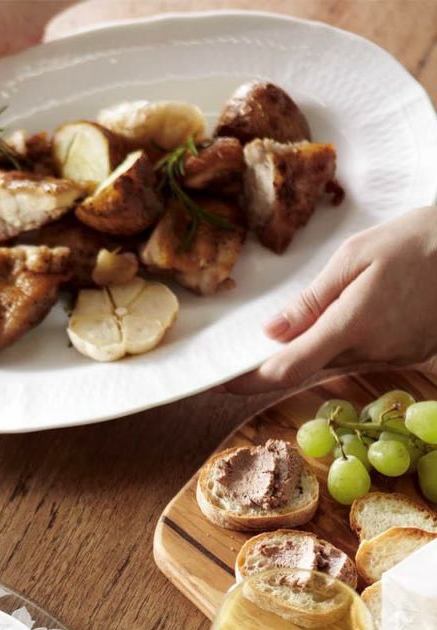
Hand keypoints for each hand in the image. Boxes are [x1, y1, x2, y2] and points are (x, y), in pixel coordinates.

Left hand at [226, 206, 436, 393]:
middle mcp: (374, 351)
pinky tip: (352, 320)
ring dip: (316, 352)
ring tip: (305, 325)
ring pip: (336, 365)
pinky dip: (347, 346)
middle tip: (250, 351)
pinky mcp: (411, 356)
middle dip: (281, 361)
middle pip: (310, 369)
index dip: (249, 382)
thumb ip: (311, 300)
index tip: (220, 383)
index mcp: (352, 325)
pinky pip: (364, 359)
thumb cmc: (416, 239)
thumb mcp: (354, 256)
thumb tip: (271, 333)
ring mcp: (395, 357)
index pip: (288, 369)